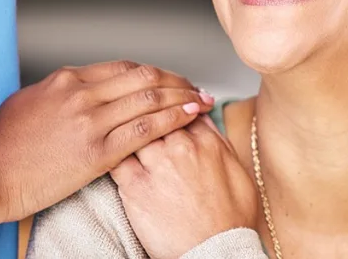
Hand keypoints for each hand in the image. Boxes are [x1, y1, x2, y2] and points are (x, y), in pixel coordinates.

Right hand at [0, 61, 214, 221]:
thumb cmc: (1, 146)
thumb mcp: (28, 103)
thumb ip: (60, 93)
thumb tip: (79, 90)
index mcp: (66, 80)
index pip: (123, 67)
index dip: (152, 72)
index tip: (168, 79)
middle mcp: (82, 94)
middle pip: (143, 76)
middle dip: (175, 80)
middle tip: (193, 86)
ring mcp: (91, 121)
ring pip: (150, 97)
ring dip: (182, 96)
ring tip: (201, 98)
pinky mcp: (98, 151)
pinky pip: (147, 128)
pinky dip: (173, 118)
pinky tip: (190, 116)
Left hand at [111, 116, 258, 258]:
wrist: (215, 252)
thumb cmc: (228, 220)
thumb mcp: (238, 173)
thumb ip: (218, 141)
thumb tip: (204, 118)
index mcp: (207, 143)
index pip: (181, 106)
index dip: (170, 104)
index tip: (164, 106)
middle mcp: (181, 149)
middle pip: (155, 113)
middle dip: (147, 111)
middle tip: (140, 115)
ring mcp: (157, 166)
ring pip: (134, 129)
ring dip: (127, 128)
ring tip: (121, 132)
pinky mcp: (135, 187)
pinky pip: (116, 157)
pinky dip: (112, 151)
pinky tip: (110, 152)